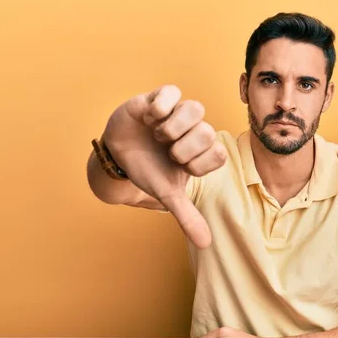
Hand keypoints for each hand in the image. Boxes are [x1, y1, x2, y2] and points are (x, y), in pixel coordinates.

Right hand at [103, 85, 226, 247]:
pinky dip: (161, 106)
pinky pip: (172, 92)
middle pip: (207, 133)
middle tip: (166, 151)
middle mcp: (195, 130)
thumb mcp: (167, 194)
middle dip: (183, 148)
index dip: (198, 164)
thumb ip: (187, 216)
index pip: (219, 154)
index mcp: (202, 151)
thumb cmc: (148, 170)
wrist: (118, 154)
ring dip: (173, 128)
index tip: (180, 168)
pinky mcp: (160, 97)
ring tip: (157, 134)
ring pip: (195, 109)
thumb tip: (206, 245)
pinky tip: (149, 117)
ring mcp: (179, 112)